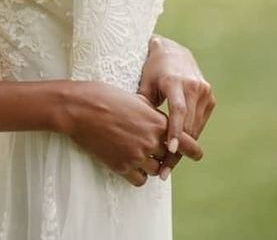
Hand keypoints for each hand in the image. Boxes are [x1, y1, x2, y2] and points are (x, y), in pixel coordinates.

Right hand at [59, 81, 202, 186]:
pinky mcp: (121, 166)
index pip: (187, 142)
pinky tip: (132, 164)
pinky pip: (140, 180)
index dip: (193, 150)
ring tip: (142, 154)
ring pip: (157, 171)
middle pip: (170, 158)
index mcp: (157, 122)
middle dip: (167, 156)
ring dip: (153, 165)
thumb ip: (151, 113)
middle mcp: (150, 141)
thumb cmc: (105, 96)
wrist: (80, 108)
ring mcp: (136, 156)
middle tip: (163, 154)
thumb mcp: (135, 98)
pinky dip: (139, 174)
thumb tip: (160, 122)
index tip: (197, 154)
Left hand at [137, 35, 215, 178]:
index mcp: (176, 82)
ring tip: (168, 167)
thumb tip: (135, 132)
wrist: (174, 51)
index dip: (175, 131)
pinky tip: (178, 150)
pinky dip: (189, 137)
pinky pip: (200, 123)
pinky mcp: (210, 97)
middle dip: (177, 150)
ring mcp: (205, 92)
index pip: (178, 110)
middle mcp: (194, 86)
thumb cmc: (153, 69)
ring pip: (195, 128)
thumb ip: (143, 105)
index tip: (170, 149)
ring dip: (184, 148)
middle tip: (163, 171)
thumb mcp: (145, 83)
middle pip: (188, 125)